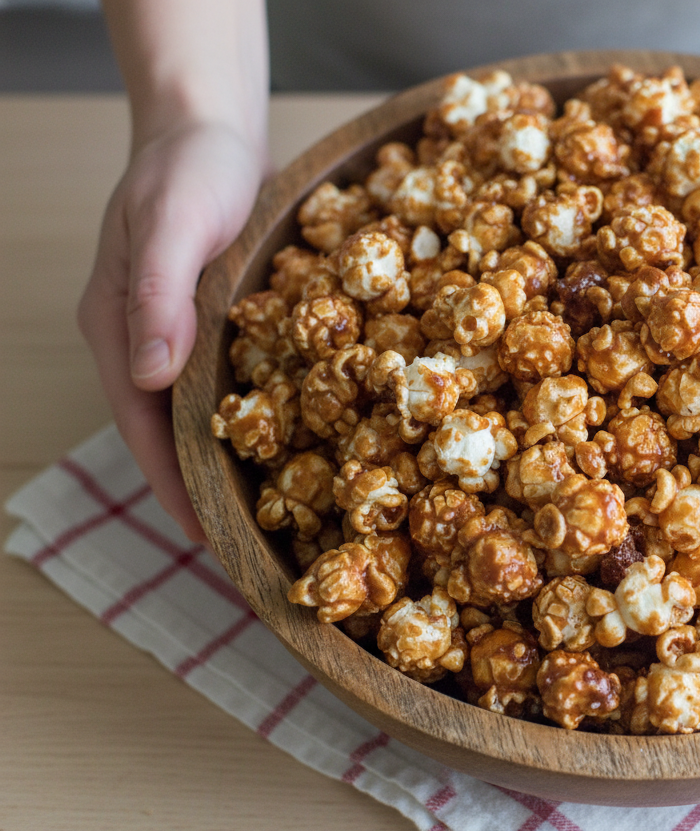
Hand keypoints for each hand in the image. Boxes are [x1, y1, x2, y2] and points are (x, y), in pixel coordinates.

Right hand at [79, 121, 264, 542]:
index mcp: (119, 330)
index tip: (214, 544)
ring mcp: (175, 334)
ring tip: (277, 514)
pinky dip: (250, 419)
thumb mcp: (175, 221)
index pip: (144, 433)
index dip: (177, 490)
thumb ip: (160, 294)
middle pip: (168, 437)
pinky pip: (227, 384)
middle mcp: (142, 342)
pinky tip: (294, 444)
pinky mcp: (211, 323)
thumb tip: (149, 376)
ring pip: (198, 417)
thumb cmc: (190, 166)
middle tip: (255, 550)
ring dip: (229, 463)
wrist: (209, 126)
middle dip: (205, 493)